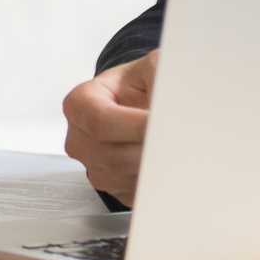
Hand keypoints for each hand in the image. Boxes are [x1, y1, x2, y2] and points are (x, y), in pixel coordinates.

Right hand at [63, 49, 158, 205]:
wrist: (138, 104)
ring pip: (126, 177)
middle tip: (179, 137)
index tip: (161, 123)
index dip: (133, 125)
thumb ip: (159, 74)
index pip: (100, 121)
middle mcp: (79, 139)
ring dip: (154, 165)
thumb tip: (172, 99)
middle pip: (114, 155)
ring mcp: (93, 167)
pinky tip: (164, 161)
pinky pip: (135, 193)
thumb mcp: (151, 67)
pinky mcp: (113, 189)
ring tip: (173, 145)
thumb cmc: (139, 85)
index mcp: (79, 104)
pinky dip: (154, 180)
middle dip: (149, 147)